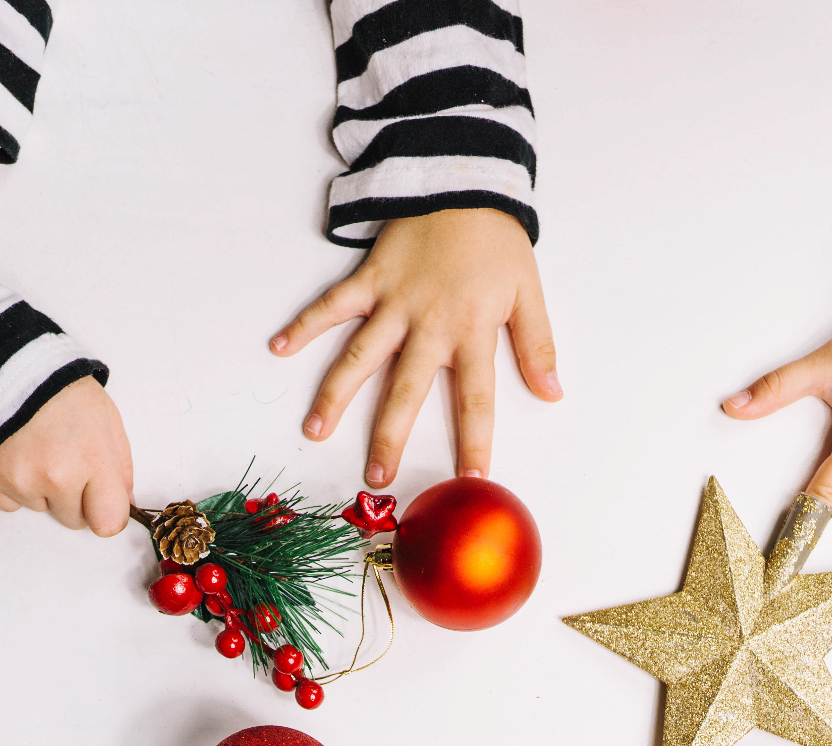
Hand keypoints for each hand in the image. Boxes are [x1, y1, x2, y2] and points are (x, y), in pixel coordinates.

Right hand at [0, 377, 132, 535]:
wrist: (2, 365)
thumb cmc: (59, 389)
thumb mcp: (106, 418)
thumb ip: (120, 466)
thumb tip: (125, 503)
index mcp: (91, 460)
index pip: (109, 523)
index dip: (106, 512)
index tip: (101, 499)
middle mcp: (56, 477)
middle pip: (74, 519)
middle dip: (74, 497)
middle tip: (64, 459)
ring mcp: (20, 481)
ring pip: (41, 509)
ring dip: (41, 490)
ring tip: (36, 449)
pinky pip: (10, 504)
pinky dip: (13, 486)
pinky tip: (15, 454)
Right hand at [271, 208, 560, 488]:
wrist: (465, 179)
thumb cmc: (496, 241)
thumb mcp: (527, 291)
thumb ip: (537, 345)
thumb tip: (552, 393)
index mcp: (471, 331)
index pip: (475, 399)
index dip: (474, 441)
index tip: (469, 480)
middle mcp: (428, 323)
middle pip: (406, 391)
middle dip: (389, 437)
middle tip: (375, 478)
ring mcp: (393, 301)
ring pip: (359, 356)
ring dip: (334, 395)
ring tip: (314, 431)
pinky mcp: (370, 277)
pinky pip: (332, 304)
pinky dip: (304, 323)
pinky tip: (279, 348)